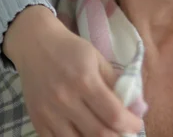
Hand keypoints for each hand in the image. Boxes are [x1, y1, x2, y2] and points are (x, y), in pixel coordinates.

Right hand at [4, 6, 143, 136]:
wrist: (35, 45)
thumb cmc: (71, 50)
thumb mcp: (98, 59)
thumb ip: (116, 82)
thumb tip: (137, 107)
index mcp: (85, 81)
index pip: (113, 114)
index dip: (130, 124)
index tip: (137, 124)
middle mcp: (65, 100)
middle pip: (99, 133)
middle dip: (118, 135)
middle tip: (125, 130)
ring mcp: (49, 113)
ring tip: (107, 132)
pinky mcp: (36, 120)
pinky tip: (85, 133)